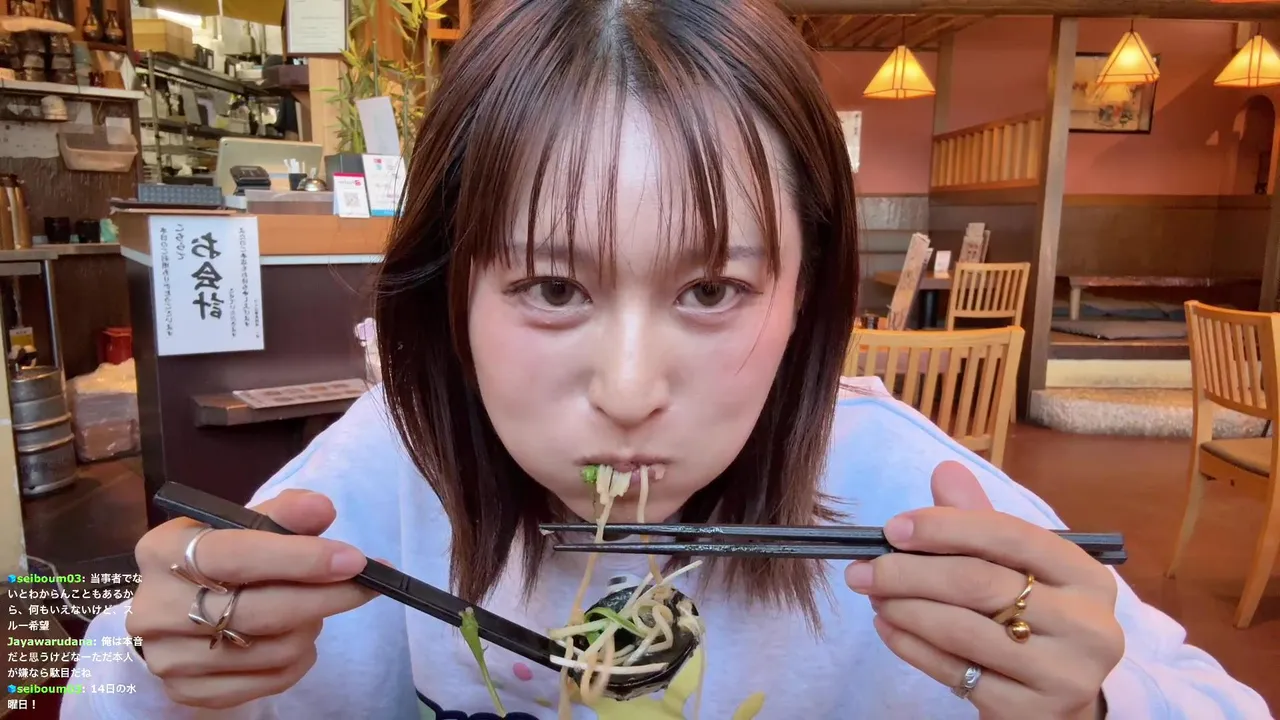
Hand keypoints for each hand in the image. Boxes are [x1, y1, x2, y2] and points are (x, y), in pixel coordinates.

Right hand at [127, 489, 376, 708]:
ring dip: (311, 627)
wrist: (175, 614)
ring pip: (273, 650)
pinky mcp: (189, 692)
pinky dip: (300, 659)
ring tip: (314, 607)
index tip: (354, 559)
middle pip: (261, 611)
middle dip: (327, 597)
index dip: (301, 558)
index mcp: (164, 551)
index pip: (237, 556)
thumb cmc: (219, 561)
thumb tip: (321, 508)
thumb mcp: (241, 526)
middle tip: (366, 586)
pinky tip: (298, 637)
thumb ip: (283, 513)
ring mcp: (170, 657)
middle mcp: (156, 608)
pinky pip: (270, 680)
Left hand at [844, 461, 1122, 719]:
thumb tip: (945, 471)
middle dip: (909, 572)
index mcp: (1086, 577)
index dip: (945, 528)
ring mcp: (1063, 674)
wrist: (1056, 703)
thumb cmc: (1032, 622)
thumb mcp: (1016, 570)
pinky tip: (887, 628)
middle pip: (979, 583)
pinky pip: (953, 671)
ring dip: (903, 608)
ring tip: (873, 595)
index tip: (893, 529)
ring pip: (961, 629)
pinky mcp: (1029, 712)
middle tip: (862, 569)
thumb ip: (981, 522)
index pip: (1009, 536)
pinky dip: (910, 646)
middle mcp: (1088, 626)